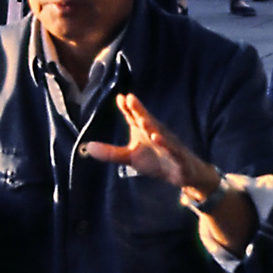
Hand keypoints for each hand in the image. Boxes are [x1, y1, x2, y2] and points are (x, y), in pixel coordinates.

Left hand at [81, 93, 216, 193]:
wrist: (185, 174)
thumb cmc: (157, 161)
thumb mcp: (131, 157)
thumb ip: (111, 152)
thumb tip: (87, 146)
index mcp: (146, 132)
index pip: (136, 118)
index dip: (128, 108)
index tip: (120, 97)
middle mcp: (158, 135)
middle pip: (148, 121)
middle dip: (140, 110)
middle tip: (130, 99)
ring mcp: (169, 146)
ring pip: (160, 134)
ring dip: (152, 126)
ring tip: (142, 119)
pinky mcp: (178, 158)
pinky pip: (172, 150)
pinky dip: (166, 145)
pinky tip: (158, 139)